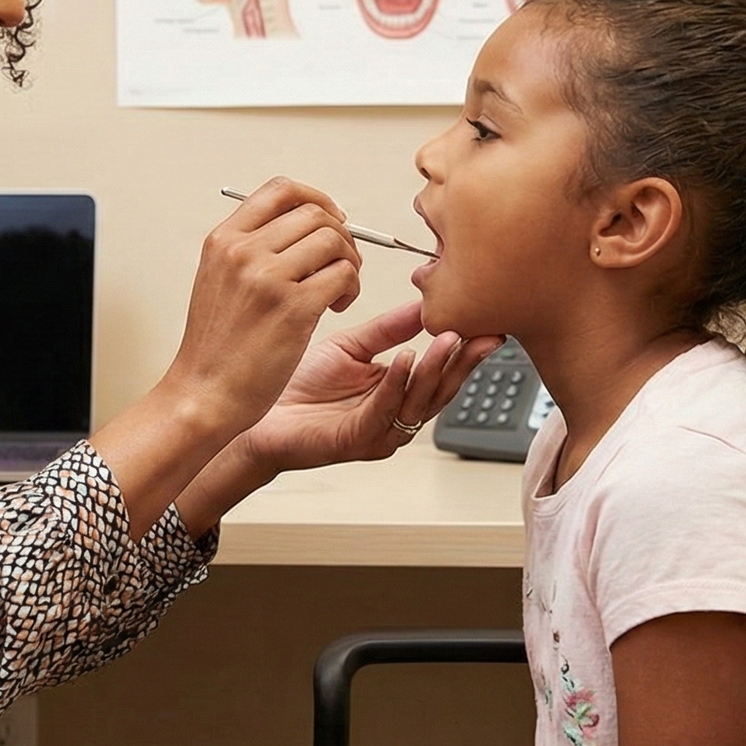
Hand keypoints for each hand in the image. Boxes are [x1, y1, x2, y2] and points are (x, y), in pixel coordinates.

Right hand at [164, 178, 365, 435]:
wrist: (203, 395)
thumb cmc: (215, 349)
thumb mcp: (217, 281)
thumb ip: (251, 249)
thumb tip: (304, 227)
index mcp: (223, 240)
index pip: (280, 190)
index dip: (316, 198)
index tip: (329, 219)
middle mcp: (243, 252)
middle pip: (314, 213)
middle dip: (340, 234)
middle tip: (341, 262)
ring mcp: (267, 278)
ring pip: (334, 241)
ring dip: (349, 262)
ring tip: (338, 290)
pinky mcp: (293, 308)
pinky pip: (342, 275)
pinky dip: (350, 288)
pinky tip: (336, 306)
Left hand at [236, 299, 502, 475]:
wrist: (257, 413)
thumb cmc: (298, 387)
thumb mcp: (351, 347)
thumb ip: (389, 330)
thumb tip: (425, 305)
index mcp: (398, 395)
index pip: (443, 371)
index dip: (466, 349)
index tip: (488, 323)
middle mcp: (395, 417)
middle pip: (441, 390)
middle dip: (465, 361)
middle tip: (484, 333)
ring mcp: (379, 432)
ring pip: (418, 402)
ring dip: (435, 369)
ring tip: (449, 340)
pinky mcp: (356, 440)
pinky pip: (383, 410)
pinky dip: (397, 384)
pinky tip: (406, 360)